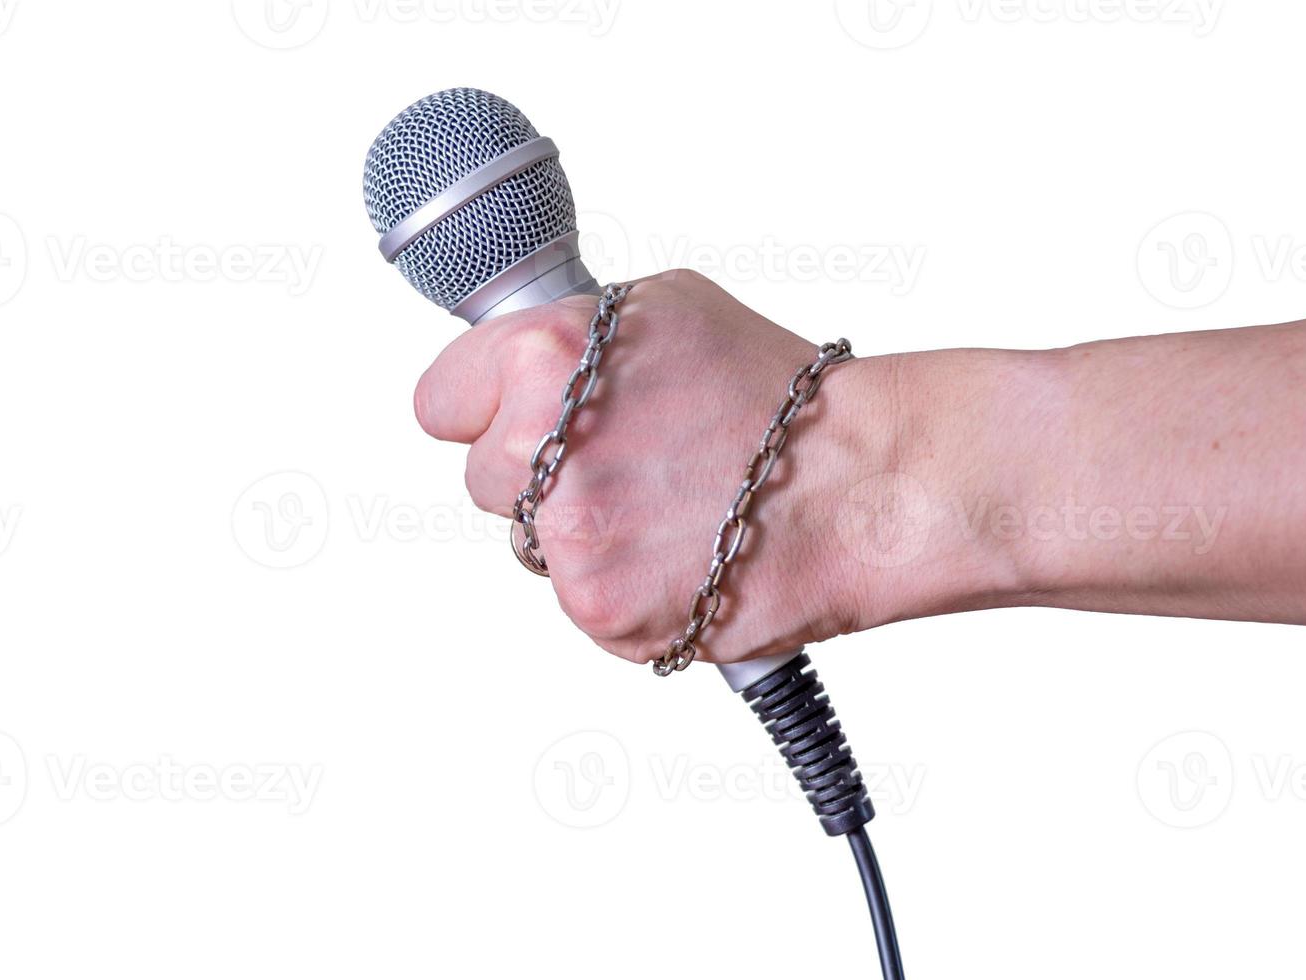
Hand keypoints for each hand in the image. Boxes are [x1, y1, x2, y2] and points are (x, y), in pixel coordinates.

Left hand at [412, 269, 948, 664]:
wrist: (865, 484)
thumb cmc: (779, 394)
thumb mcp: (664, 310)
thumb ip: (571, 335)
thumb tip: (515, 358)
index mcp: (546, 358)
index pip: (440, 399)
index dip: (480, 407)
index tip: (509, 415)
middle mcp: (542, 448)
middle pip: (481, 477)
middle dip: (536, 473)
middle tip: (624, 461)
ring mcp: (569, 536)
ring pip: (529, 545)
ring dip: (581, 532)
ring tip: (669, 505)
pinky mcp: (601, 608)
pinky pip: (580, 599)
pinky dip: (624, 585)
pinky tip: (682, 551)